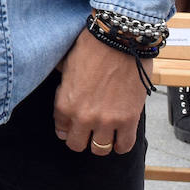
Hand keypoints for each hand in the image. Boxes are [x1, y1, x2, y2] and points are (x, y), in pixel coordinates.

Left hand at [53, 28, 148, 154]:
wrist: (118, 40)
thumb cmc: (90, 48)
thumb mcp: (65, 65)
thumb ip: (63, 85)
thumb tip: (63, 89)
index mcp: (64, 104)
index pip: (61, 129)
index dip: (65, 128)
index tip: (70, 126)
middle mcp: (83, 117)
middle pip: (77, 145)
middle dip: (80, 139)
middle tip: (86, 132)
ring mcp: (107, 120)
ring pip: (101, 149)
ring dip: (101, 143)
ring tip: (103, 135)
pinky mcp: (129, 119)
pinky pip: (125, 145)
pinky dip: (121, 145)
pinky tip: (119, 138)